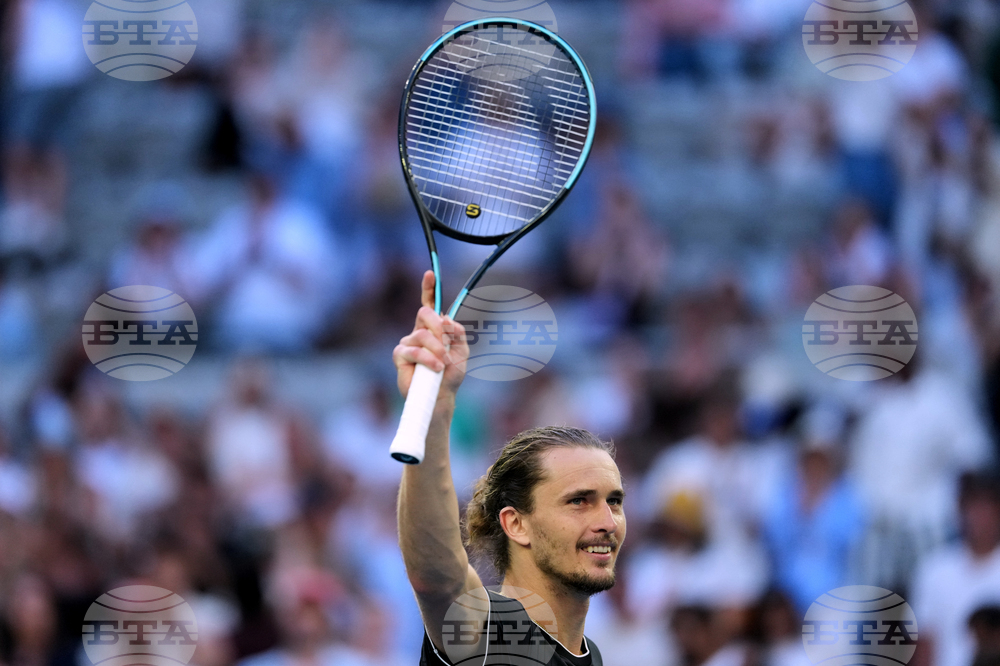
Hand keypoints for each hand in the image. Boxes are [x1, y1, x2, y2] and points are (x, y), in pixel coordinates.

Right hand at [393, 271, 468, 399]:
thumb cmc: (450, 375)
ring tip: (443, 364)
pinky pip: (413, 350)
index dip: (428, 288)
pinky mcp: (399, 356)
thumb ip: (457, 333)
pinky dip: (427, 359)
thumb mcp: (462, 351)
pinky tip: (436, 368)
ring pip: (422, 334)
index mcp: (434, 328)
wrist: (441, 397)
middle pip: (425, 313)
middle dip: (439, 328)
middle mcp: (419, 332)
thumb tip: (446, 318)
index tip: (430, 273)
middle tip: (446, 344)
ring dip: (437, 349)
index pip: (429, 304)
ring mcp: (408, 343)